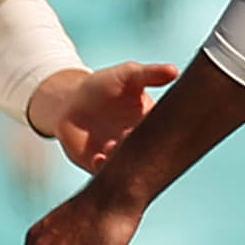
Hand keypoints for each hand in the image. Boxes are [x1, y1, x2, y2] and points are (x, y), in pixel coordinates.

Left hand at [27, 62, 178, 171]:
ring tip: (112, 145)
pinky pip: (107, 174)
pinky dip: (104, 168)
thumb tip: (174, 71)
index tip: (155, 125)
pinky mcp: (102, 167)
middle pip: (148, 151)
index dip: (162, 131)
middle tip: (128, 134)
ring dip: (122, 158)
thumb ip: (150, 74)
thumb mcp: (128, 76)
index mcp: (152, 122)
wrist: (69, 102)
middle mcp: (139, 142)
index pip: (164, 131)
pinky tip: (99, 157)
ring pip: (128, 165)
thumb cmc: (102, 86)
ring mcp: (121, 156)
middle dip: (141, 147)